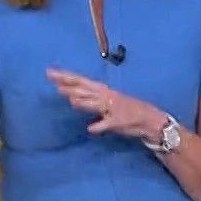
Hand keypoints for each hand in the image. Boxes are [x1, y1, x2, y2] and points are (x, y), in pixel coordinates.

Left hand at [46, 68, 160, 140]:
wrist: (150, 120)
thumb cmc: (128, 111)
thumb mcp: (108, 104)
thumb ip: (91, 102)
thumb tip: (73, 100)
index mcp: (104, 91)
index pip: (81, 81)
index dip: (65, 76)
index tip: (50, 72)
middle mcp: (107, 96)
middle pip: (85, 89)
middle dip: (69, 84)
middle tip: (52, 78)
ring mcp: (113, 109)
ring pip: (96, 104)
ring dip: (84, 101)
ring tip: (70, 99)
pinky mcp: (119, 122)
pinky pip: (107, 124)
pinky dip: (99, 127)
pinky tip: (90, 129)